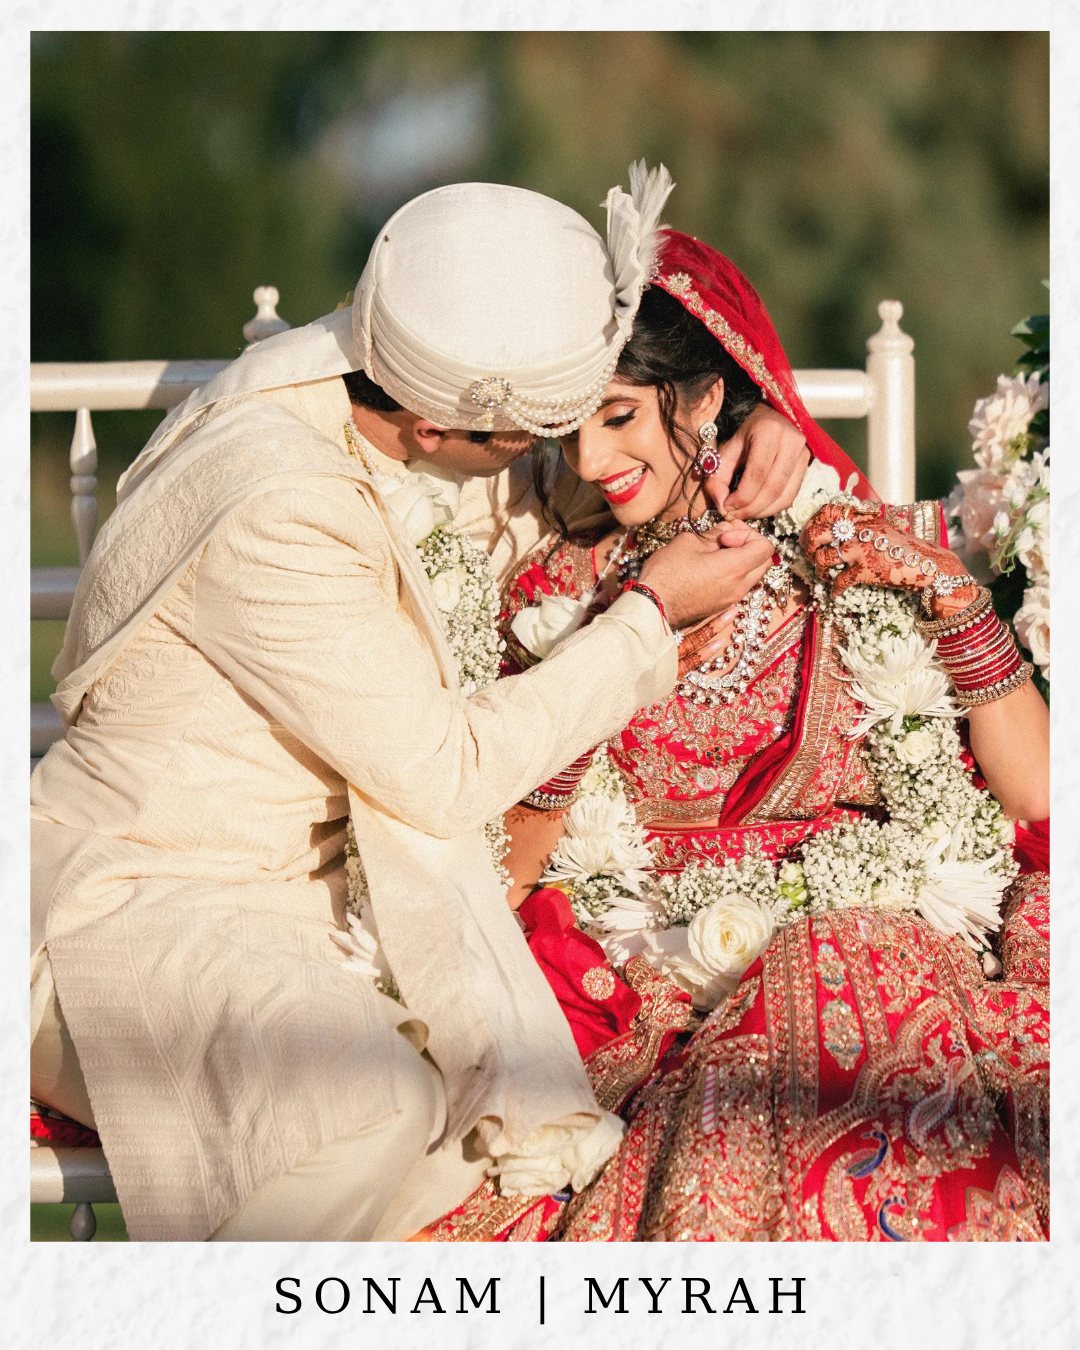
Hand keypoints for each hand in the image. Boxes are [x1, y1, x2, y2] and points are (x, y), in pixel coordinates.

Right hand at [639, 521, 773, 628]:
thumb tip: (726, 530)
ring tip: (716, 554)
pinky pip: (740, 586)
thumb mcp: (689, 541)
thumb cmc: (667, 573)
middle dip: (749, 545)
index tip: (726, 535)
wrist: (653, 606)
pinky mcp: (722, 606)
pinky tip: (711, 568)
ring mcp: (732, 599)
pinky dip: (734, 573)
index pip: (766, 547)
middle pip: (764, 561)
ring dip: (742, 560)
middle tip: (726, 540)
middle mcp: (740, 586)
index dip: (748, 534)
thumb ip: (714, 533)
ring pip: (753, 574)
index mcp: (735, 568)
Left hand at [703, 403, 810, 519]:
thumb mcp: (725, 450)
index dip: (741, 497)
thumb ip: (718, 478)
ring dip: (763, 511)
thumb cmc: (742, 433)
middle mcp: (791, 440)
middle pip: (773, 488)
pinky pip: (791, 494)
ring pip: (785, 495)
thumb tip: (722, 508)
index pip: (757, 474)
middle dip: (752, 508)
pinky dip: (774, 507)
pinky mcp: (807, 463)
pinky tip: (758, 507)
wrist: (764, 416)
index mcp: (769, 431)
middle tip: (734, 515)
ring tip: (744, 513)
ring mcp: (803, 451)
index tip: (726, 507)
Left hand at [801, 502, 979, 615]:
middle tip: (809, 554)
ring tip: (823, 575)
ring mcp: (862, 551)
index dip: (813, 521)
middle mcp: (860, 531)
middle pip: (818, 532)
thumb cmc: (905, 549)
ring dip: (818, 569)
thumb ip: (863, 526)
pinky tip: (835, 593)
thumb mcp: (883, 528)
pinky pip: (839, 581)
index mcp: (863, 519)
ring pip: (823, 558)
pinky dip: (834, 589)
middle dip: (807, 545)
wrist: (929, 565)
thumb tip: (836, 531)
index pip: (828, 510)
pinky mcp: (866, 571)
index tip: (810, 533)